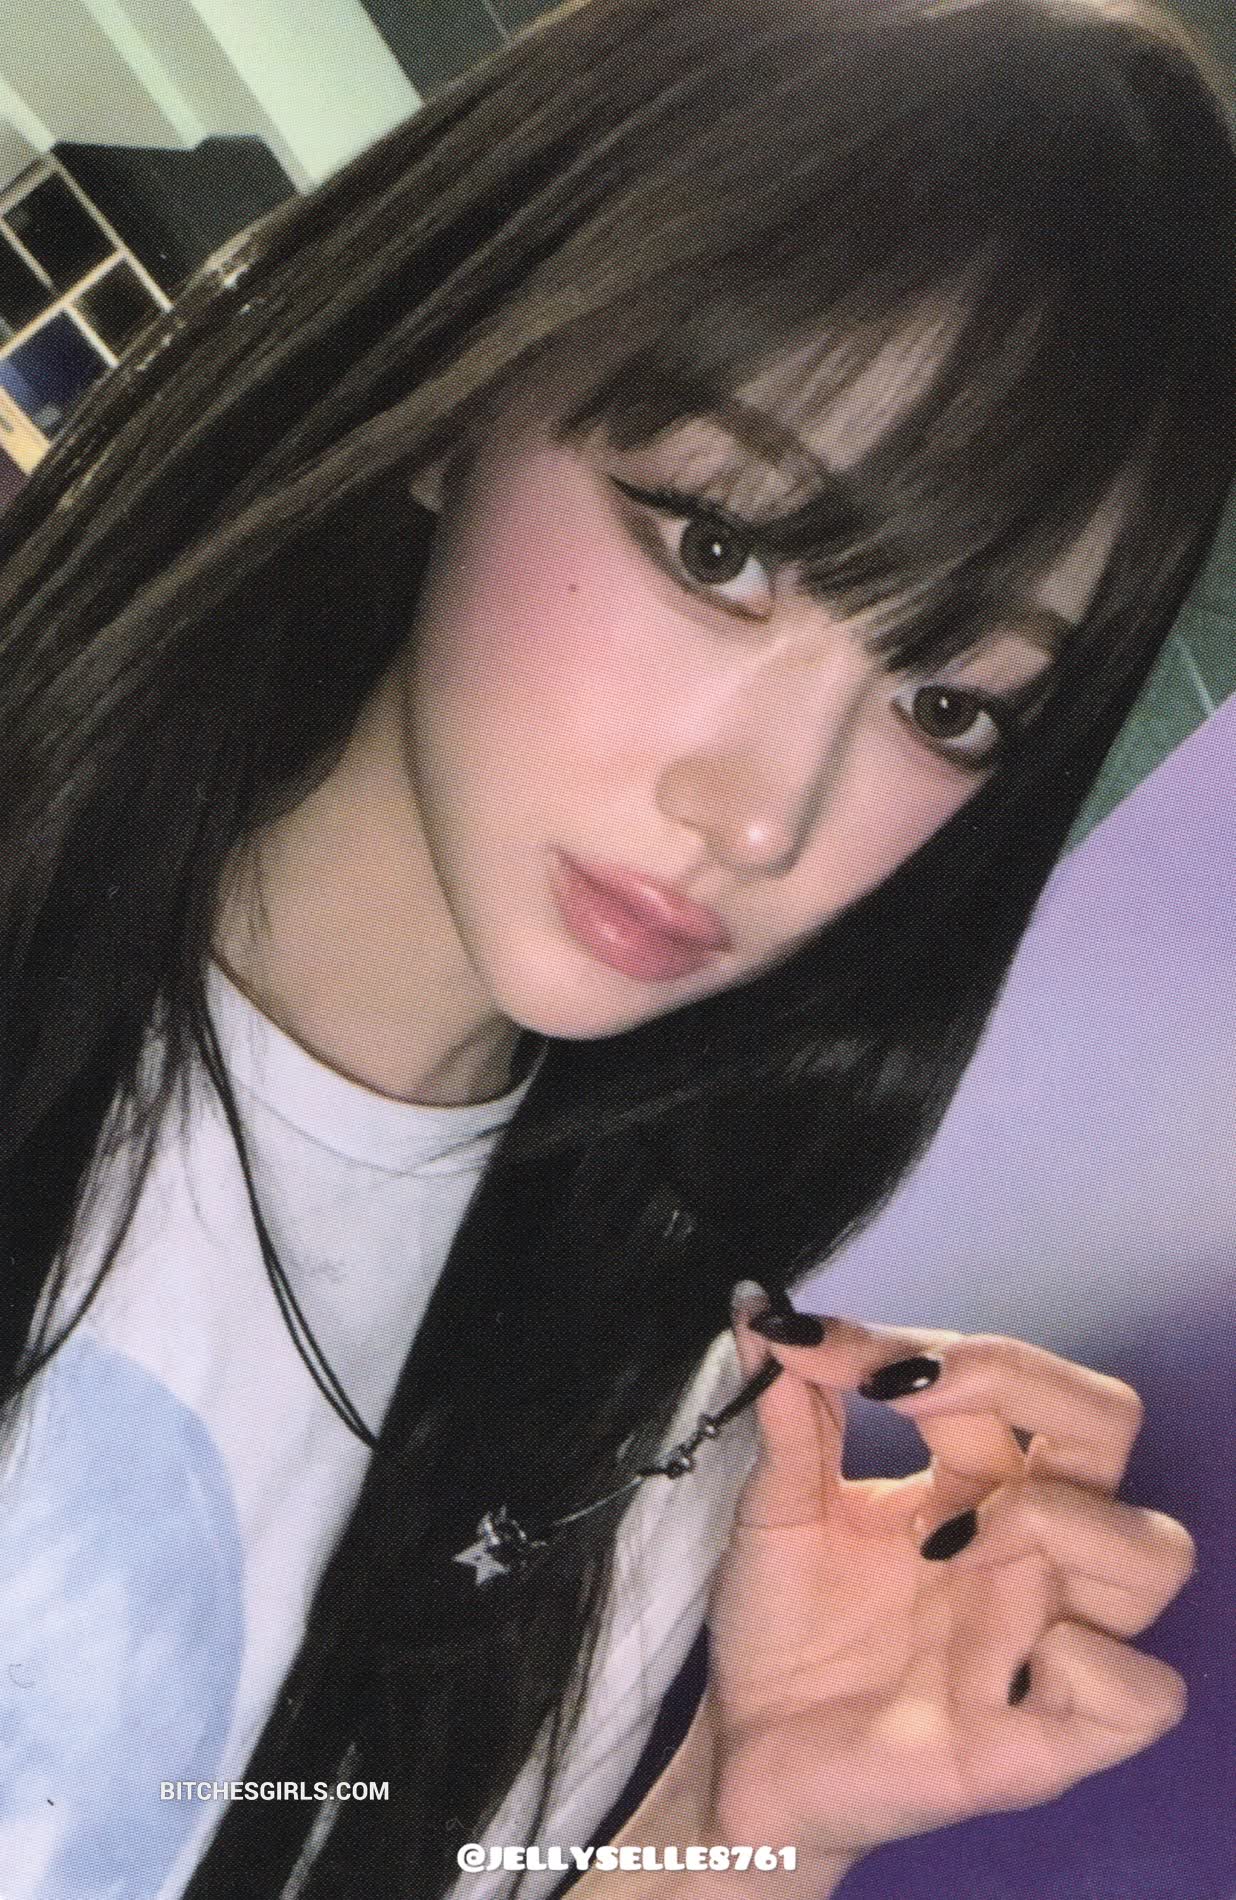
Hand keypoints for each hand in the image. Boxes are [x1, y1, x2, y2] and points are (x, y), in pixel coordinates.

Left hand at [700, 1301, 1194, 1872]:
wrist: (746, 1750)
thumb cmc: (783, 1624)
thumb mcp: (777, 1505)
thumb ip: (787, 1410)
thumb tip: (762, 1309)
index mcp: (979, 1482)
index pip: (1005, 1378)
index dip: (919, 1344)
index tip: (815, 1344)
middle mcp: (1030, 1548)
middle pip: (1110, 1423)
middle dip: (1020, 1380)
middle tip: (912, 1395)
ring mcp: (1047, 1638)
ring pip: (1156, 1551)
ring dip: (1056, 1518)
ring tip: (945, 1546)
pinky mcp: (1043, 1741)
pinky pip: (1145, 1694)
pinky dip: (1093, 1660)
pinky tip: (1009, 1659)